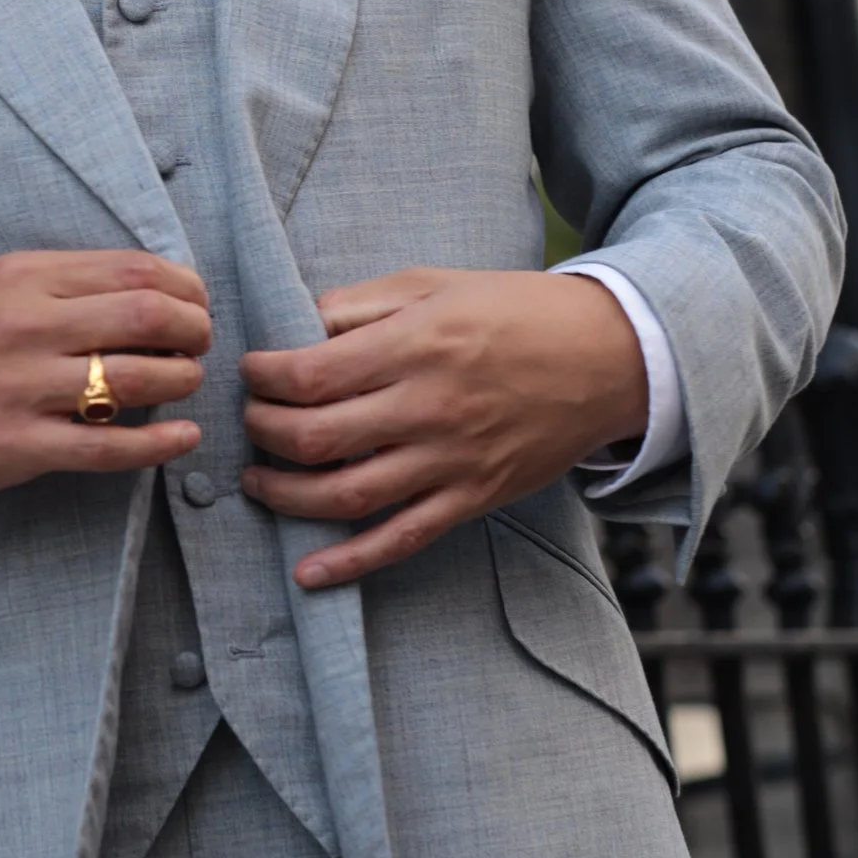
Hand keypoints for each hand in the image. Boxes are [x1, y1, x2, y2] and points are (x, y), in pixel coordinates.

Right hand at [0, 250, 209, 505]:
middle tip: (200, 343)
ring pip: (134, 379)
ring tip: (186, 382)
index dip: (185, 287)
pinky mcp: (17, 446)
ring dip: (181, 380)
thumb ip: (68, 285)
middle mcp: (21, 326)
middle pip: (144, 316)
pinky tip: (182, 437)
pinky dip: (158, 443)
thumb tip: (159, 291)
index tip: (196, 303)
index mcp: (21, 277)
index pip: (133, 270)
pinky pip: (108, 446)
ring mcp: (19, 388)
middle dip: (193, 330)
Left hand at [240, 267, 645, 589]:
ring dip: (285, 495)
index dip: (262, 378)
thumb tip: (294, 325)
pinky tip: (308, 573)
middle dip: (261, 432)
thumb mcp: (435, 283)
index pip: (309, 375)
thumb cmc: (517, 311)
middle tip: (249, 420)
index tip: (249, 371)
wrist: (609, 356)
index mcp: (416, 345)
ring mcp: (451, 460)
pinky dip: (350, 562)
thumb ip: (361, 305)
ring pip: (345, 495)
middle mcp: (429, 408)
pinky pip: (401, 540)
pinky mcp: (472, 498)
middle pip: (313, 438)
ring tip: (257, 481)